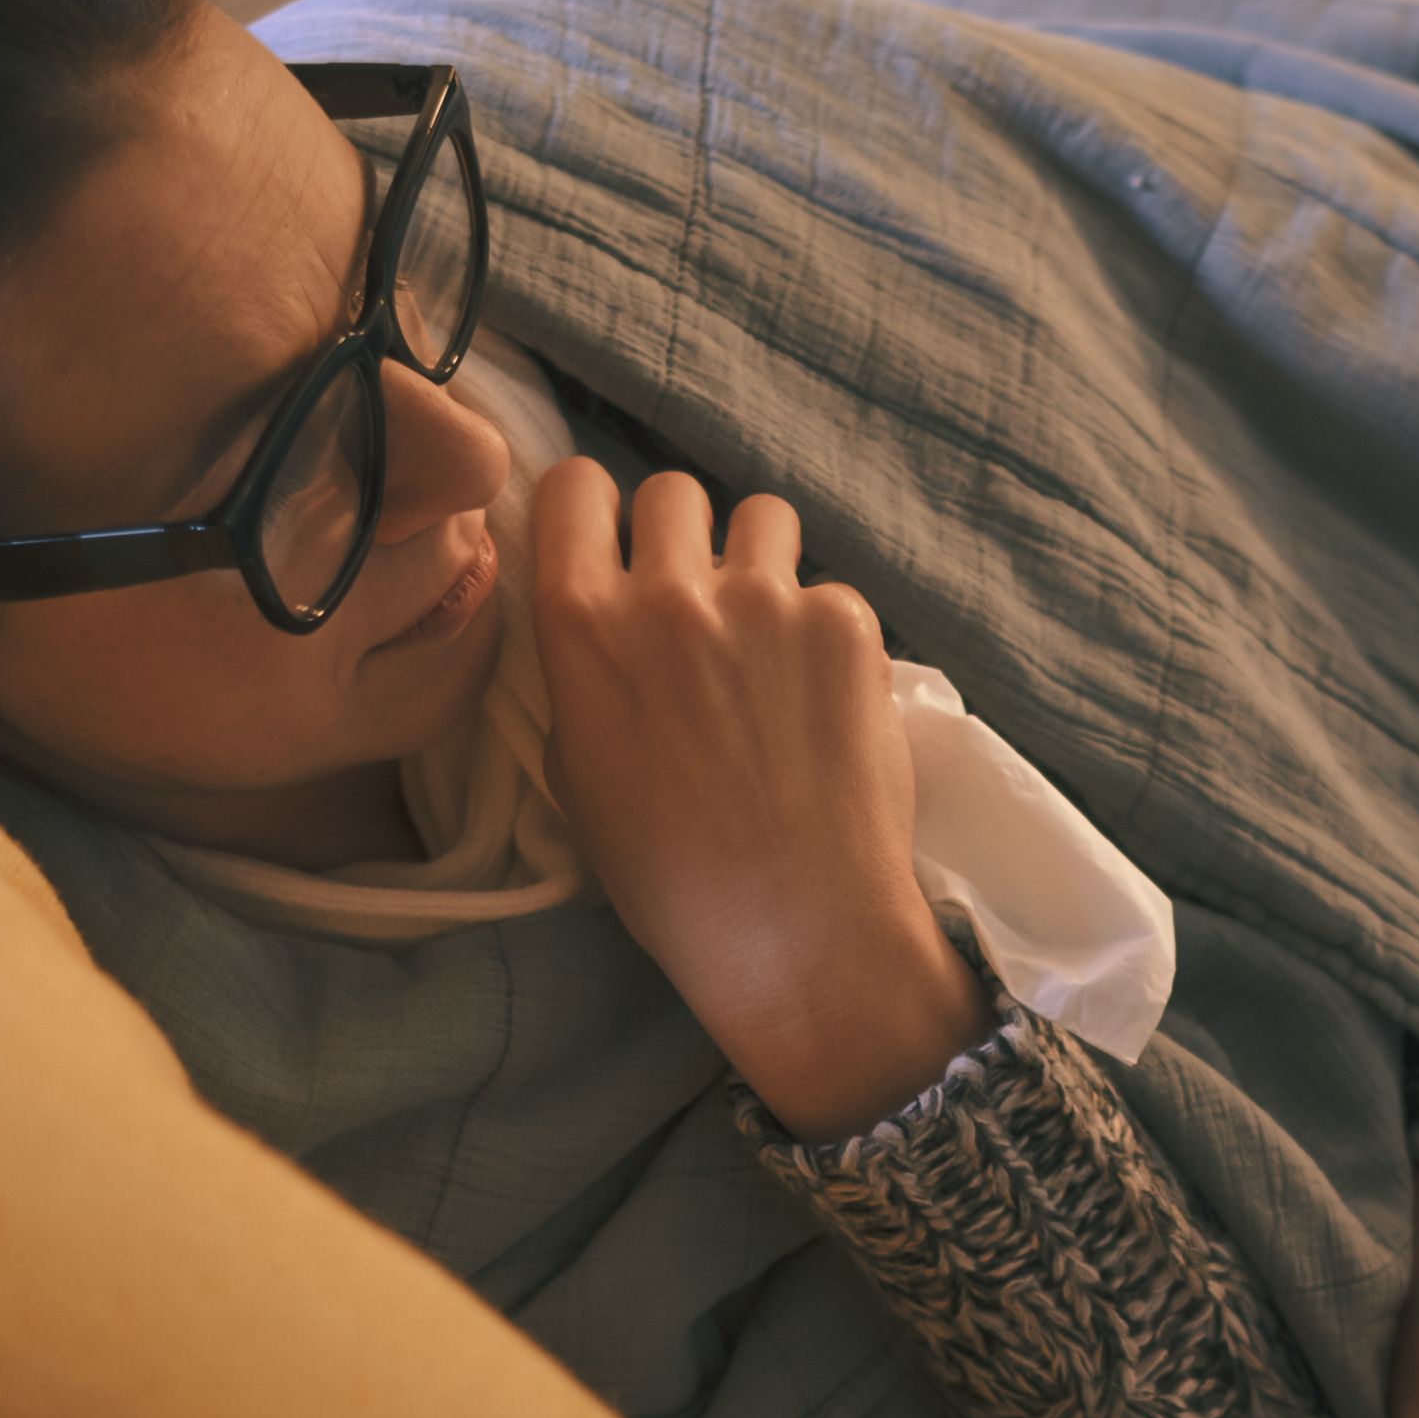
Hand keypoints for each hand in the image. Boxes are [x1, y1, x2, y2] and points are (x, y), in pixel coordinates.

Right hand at [532, 461, 985, 1135]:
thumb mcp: (577, 772)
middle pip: (671, 490)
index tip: (613, 540)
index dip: (595, 508)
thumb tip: (606, 622)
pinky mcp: (846, 623)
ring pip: (762, 517)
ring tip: (770, 640)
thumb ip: (584, 672)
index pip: (573, 488)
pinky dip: (825, 631)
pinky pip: (829, 590)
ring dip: (760, 561)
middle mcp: (669, 594)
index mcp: (581, 626)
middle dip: (682, 535)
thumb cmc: (669, 875)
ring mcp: (766, 601)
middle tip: (701, 602)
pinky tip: (823, 702)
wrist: (792, 929)